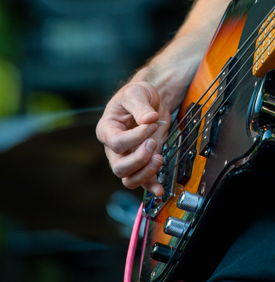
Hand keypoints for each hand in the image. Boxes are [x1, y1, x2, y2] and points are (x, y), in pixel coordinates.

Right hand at [96, 81, 170, 195]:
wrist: (148, 100)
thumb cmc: (136, 95)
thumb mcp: (136, 93)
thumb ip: (140, 106)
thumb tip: (149, 119)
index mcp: (107, 129)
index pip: (116, 142)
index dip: (135, 137)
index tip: (151, 124)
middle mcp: (113, 148)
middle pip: (119, 167)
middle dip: (139, 158)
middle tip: (153, 142)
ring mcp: (126, 157)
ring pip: (129, 179)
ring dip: (146, 172)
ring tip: (159, 158)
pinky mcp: (141, 162)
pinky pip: (142, 181)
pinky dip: (151, 186)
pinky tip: (160, 188)